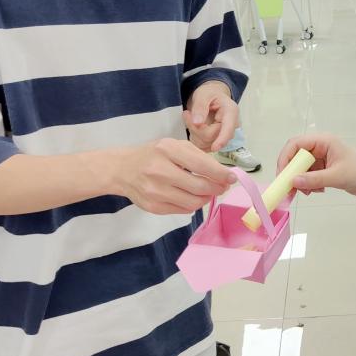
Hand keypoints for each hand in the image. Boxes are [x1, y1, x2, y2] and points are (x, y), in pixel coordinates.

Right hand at [114, 138, 235, 215]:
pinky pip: (182, 210)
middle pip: (199, 187)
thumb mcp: (174, 146)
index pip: (201, 165)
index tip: (232, 177)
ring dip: (206, 198)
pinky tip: (191, 196)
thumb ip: (198, 157)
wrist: (122, 169)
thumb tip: (223, 174)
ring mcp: (155, 191)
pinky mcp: (153, 207)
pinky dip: (192, 204)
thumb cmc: (153, 154)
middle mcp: (159, 171)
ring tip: (208, 191)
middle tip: (223, 186)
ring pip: (193, 203)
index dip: (220, 174)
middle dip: (217, 188)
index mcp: (167, 150)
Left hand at [184, 82, 238, 151]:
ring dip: (194, 133)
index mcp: (231, 112)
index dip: (222, 139)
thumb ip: (200, 107)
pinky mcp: (217, 142)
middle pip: (212, 137)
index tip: (214, 148)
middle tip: (187, 114)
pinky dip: (195, 139)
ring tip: (191, 118)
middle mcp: (231, 126)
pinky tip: (194, 128)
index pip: (228, 128)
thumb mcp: (203, 95)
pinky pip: (204, 147)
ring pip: (206, 144)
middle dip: (196, 129)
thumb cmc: (209, 94)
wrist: (211, 98)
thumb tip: (197, 123)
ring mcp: (224, 135)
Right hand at [277, 134, 355, 196]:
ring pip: (300, 168)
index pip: (296, 144)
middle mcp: (319, 147)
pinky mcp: (322, 168)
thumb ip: (314, 179)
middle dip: (291, 173)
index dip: (285, 158)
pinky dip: (308, 184)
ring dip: (300, 181)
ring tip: (308, 193)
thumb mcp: (337, 176)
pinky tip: (318, 191)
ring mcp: (320, 157)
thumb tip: (293, 181)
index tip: (282, 175)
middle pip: (295, 156)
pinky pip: (307, 175)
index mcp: (323, 141)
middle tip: (289, 189)